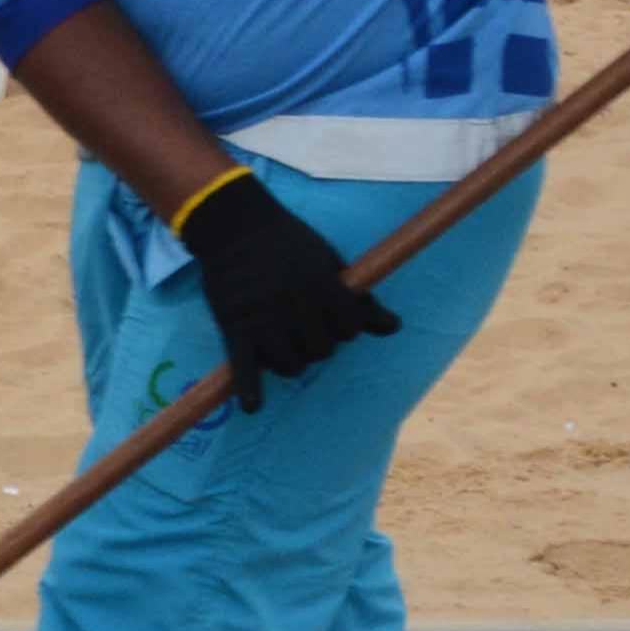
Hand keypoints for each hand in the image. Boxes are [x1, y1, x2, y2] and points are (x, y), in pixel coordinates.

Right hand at [171, 166, 396, 408]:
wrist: (234, 224)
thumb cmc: (288, 242)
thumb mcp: (330, 262)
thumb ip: (360, 300)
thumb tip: (395, 328)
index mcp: (322, 285)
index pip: (350, 330)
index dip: (346, 327)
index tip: (332, 317)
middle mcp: (295, 304)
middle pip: (322, 351)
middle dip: (318, 344)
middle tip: (303, 328)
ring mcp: (264, 319)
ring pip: (290, 365)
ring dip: (291, 362)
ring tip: (283, 348)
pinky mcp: (235, 327)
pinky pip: (244, 367)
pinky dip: (249, 389)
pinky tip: (253, 406)